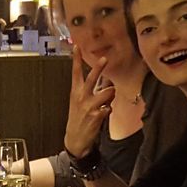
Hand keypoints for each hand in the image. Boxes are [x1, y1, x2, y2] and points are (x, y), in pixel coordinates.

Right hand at [63, 40, 116, 158]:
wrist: (75, 139)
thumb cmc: (78, 118)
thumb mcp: (78, 103)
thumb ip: (90, 92)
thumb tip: (106, 84)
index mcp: (75, 92)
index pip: (75, 73)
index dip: (76, 60)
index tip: (77, 47)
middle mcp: (81, 97)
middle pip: (91, 78)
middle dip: (99, 68)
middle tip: (104, 58)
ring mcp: (89, 106)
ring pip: (108, 92)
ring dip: (111, 95)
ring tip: (106, 102)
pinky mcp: (97, 115)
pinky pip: (110, 106)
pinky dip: (109, 109)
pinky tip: (103, 114)